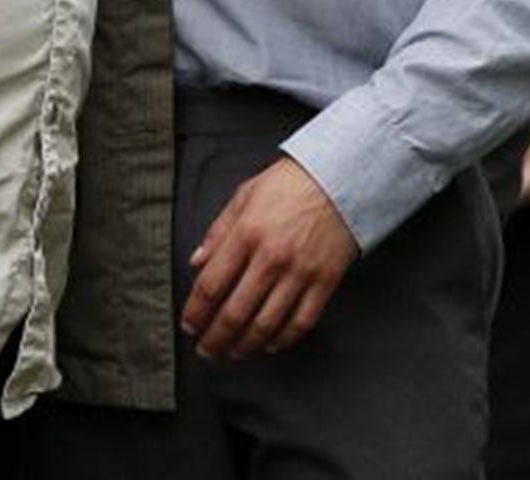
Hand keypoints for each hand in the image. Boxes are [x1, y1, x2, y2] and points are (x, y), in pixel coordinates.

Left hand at [182, 156, 359, 358]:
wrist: (339, 178)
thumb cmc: (289, 184)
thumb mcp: (244, 196)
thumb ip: (218, 232)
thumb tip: (196, 262)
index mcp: (246, 233)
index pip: (211, 284)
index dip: (196, 311)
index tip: (190, 325)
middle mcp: (271, 256)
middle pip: (235, 311)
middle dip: (216, 338)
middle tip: (206, 350)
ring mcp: (300, 272)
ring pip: (266, 323)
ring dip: (245, 345)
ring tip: (233, 352)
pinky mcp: (325, 282)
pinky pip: (301, 322)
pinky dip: (282, 339)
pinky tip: (269, 344)